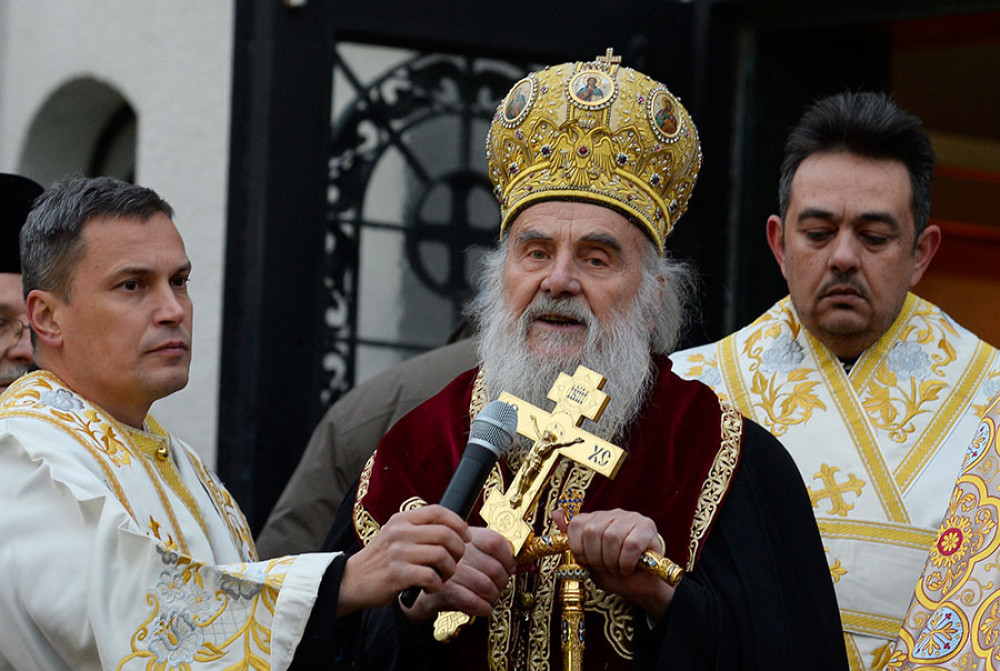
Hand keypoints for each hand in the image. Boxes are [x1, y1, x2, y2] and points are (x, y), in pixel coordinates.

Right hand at [337, 505, 468, 616]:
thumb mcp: (396, 535)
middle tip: (455, 561)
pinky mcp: (397, 574)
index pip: (438, 511)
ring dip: (449, 569)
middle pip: (445, 534)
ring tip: (441, 576)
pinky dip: (436, 584)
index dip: (458, 523)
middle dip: (458, 550)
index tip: (466, 537)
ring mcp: (397, 553)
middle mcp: (399, 532)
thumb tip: (455, 527)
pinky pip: (431, 577)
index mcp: (402, 519)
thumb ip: (419, 528)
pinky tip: (429, 586)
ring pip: (441, 556)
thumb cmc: (381, 559)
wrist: (351, 580)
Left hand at [553, 508, 674, 620]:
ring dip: (611, 561)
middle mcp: (613, 513)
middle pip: (593, 531)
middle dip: (596, 557)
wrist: (642, 586)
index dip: (579, 548)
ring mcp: (631, 518)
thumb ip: (573, 540)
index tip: (587, 562)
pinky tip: (627, 569)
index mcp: (597, 518)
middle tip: (604, 568)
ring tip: (616, 569)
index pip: (577, 524)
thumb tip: (556, 514)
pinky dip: (626, 562)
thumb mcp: (589, 561)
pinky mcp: (647, 527)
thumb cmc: (615, 572)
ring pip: (612, 536)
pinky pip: (631, 544)